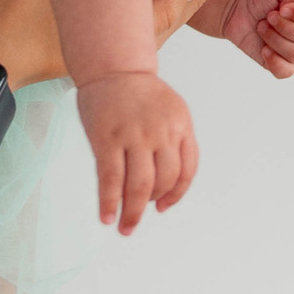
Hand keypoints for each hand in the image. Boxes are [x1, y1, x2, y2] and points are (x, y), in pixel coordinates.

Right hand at [76, 71, 198, 233]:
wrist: (112, 67)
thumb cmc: (139, 94)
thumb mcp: (170, 111)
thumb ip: (173, 143)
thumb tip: (163, 189)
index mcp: (181, 125)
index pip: (187, 170)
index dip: (176, 194)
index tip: (163, 207)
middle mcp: (161, 131)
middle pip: (164, 181)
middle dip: (151, 205)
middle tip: (136, 220)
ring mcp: (134, 134)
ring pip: (139, 185)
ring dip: (133, 213)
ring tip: (125, 227)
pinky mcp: (107, 138)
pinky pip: (110, 179)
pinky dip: (109, 202)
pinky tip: (106, 217)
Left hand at [206, 0, 293, 81]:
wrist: (235, 6)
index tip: (281, 7)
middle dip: (285, 26)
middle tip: (268, 16)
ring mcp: (292, 46)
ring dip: (275, 40)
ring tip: (261, 27)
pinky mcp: (278, 60)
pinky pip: (287, 71)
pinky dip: (276, 62)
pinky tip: (264, 49)